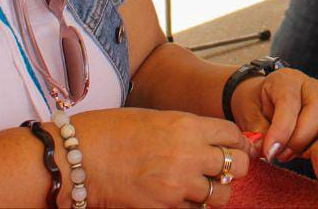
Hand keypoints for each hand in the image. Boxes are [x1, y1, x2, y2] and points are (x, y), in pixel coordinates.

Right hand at [73, 108, 251, 206]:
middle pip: (238, 166)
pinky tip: (180, 198)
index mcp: (186, 125)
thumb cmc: (110, 132)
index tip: (235, 146)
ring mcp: (178, 185)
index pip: (233, 134)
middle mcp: (189, 154)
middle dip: (235, 167)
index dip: (237, 141)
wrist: (79, 158)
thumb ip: (186, 129)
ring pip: (221, 195)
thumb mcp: (155, 118)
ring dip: (215, 191)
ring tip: (200, 186)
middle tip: (223, 169)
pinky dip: (193, 207)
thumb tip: (208, 140)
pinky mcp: (165, 208)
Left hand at [230, 69, 317, 162]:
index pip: (288, 103)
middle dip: (302, 135)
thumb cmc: (255, 105)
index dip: (280, 130)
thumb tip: (261, 147)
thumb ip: (258, 131)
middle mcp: (309, 84)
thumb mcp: (249, 114)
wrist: (259, 96)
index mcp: (286, 81)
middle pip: (316, 105)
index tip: (270, 152)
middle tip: (286, 155)